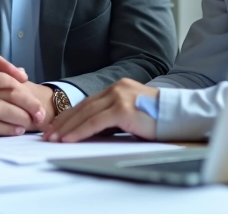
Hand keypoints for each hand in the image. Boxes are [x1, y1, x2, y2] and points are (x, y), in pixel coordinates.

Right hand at [0, 55, 46, 135]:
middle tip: (40, 114)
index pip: (1, 78)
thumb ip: (1, 71)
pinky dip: (4, 129)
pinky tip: (17, 131)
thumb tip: (21, 73)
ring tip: (30, 122)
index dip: (22, 87)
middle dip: (26, 104)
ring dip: (16, 117)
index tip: (36, 98)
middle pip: (2, 94)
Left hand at [43, 79, 157, 142]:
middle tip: (48, 134)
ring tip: (54, 138)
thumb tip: (91, 130)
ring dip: (67, 127)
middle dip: (63, 121)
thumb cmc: (158, 119)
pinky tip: (69, 139)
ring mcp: (119, 97)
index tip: (56, 125)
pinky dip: (80, 131)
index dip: (70, 115)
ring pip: (86, 114)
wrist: (180, 117)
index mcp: (118, 88)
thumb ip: (113, 116)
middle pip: (83, 107)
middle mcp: (116, 89)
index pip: (88, 102)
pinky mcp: (123, 109)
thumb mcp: (131, 114)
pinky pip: (95, 122)